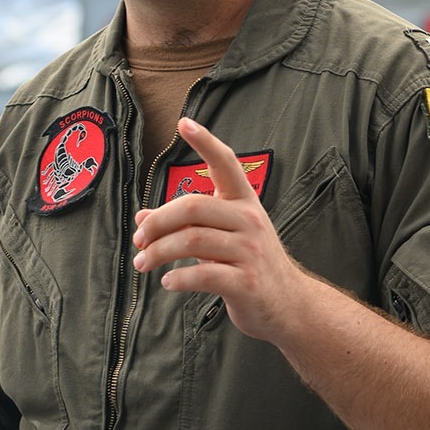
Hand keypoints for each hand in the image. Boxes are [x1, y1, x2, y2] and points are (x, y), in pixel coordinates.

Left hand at [130, 117, 306, 341]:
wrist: (290, 305)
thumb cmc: (251, 266)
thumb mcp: (224, 238)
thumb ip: (186, 225)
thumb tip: (142, 218)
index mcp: (244, 203)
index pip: (226, 164)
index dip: (205, 142)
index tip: (184, 123)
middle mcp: (249, 221)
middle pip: (192, 207)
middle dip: (157, 222)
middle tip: (139, 239)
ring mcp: (250, 252)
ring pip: (191, 241)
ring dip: (158, 253)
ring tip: (143, 263)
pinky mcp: (247, 283)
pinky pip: (203, 274)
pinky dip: (177, 278)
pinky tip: (168, 282)